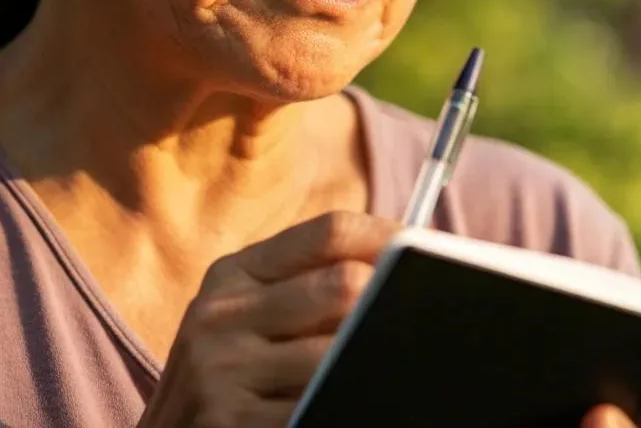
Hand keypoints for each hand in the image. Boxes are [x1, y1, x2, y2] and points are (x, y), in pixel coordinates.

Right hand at [137, 211, 397, 427]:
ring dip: (370, 359)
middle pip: (342, 285)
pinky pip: (319, 405)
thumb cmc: (228, 377)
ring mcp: (222, 372)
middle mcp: (221, 314)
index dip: (384, 236)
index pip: (328, 232)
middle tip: (407, 314)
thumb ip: (304, 283)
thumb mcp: (244, 317)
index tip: (419, 248)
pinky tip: (351, 400)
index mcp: (233, 274)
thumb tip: (396, 256)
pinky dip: (347, 401)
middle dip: (385, 301)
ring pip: (339, 352)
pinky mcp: (231, 422)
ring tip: (383, 363)